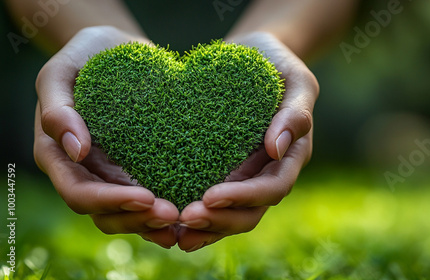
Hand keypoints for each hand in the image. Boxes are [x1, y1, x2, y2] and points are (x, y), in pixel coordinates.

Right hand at [33, 26, 178, 248]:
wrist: (116, 49)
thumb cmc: (85, 56)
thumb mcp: (61, 72)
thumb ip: (58, 109)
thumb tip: (76, 150)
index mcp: (58, 155)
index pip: (78, 192)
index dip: (110, 201)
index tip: (146, 197)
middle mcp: (83, 171)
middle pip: (103, 213)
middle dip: (137, 218)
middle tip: (174, 214)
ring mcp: (110, 173)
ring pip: (125, 214)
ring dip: (152, 223)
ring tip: (182, 219)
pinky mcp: (135, 168)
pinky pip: (146, 198)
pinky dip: (162, 212)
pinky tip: (188, 214)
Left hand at [177, 32, 318, 251]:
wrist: (254, 56)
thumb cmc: (278, 64)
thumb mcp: (296, 80)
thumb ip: (295, 113)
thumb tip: (278, 149)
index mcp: (291, 156)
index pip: (273, 187)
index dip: (245, 197)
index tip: (211, 196)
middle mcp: (268, 171)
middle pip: (251, 211)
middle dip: (220, 219)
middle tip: (185, 218)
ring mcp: (246, 174)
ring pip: (231, 213)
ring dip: (206, 227)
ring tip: (175, 232)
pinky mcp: (223, 169)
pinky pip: (213, 199)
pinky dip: (198, 216)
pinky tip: (171, 224)